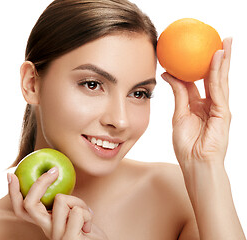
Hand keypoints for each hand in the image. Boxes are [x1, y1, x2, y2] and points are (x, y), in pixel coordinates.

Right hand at [8, 168, 107, 239]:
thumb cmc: (88, 228)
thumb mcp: (73, 211)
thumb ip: (63, 201)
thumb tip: (56, 172)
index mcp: (44, 223)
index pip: (21, 209)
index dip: (12, 193)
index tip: (11, 174)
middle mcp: (46, 231)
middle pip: (30, 204)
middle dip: (40, 183)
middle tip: (53, 171)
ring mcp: (57, 237)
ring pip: (60, 200)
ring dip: (78, 201)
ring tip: (86, 214)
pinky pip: (76, 211)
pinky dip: (87, 212)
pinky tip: (89, 226)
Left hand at [162, 38, 231, 169]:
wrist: (195, 164)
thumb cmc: (186, 145)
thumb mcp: (178, 115)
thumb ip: (178, 94)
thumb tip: (168, 74)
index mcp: (198, 105)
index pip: (198, 81)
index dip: (195, 66)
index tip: (192, 51)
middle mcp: (210, 104)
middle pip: (213, 77)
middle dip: (216, 59)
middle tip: (217, 40)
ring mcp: (218, 108)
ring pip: (220, 80)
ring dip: (221, 61)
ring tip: (223, 42)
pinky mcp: (223, 112)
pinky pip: (219, 89)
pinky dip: (218, 73)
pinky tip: (218, 58)